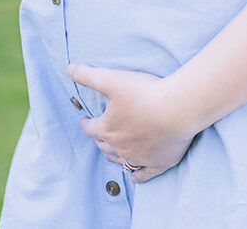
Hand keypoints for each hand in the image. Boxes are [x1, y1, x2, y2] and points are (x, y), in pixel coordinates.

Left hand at [67, 63, 197, 182]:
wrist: (177, 108)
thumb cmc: (145, 92)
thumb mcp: (112, 79)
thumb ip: (88, 75)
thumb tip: (69, 69)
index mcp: (108, 128)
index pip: (91, 129)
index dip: (86, 124)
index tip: (84, 119)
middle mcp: (121, 147)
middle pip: (104, 146)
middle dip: (98, 139)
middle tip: (98, 133)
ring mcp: (140, 157)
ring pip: (121, 160)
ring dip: (113, 156)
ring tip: (110, 151)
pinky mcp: (159, 162)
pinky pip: (145, 173)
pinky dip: (138, 175)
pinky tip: (135, 176)